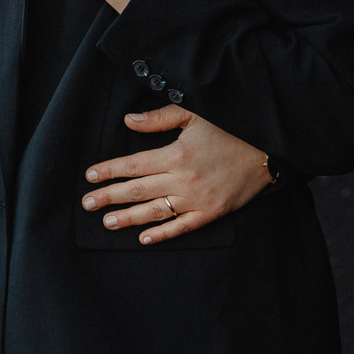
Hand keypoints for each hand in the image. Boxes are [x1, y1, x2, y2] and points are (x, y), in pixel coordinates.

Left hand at [80, 105, 271, 244]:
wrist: (267, 152)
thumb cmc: (230, 130)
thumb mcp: (195, 115)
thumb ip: (160, 118)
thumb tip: (128, 121)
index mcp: (176, 154)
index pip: (133, 165)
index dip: (109, 171)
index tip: (89, 177)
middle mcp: (183, 179)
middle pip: (137, 190)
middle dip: (109, 197)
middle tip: (87, 204)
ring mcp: (197, 199)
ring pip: (155, 211)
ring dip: (129, 217)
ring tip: (107, 222)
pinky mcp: (211, 213)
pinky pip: (182, 227)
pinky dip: (162, 234)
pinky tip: (143, 238)